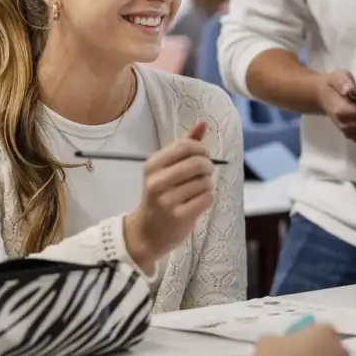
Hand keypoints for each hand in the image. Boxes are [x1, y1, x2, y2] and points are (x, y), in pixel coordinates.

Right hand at [124, 121, 214, 272]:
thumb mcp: (166, 168)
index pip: (186, 146)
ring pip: (205, 181)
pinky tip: (197, 202)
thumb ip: (185, 145)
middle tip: (203, 174)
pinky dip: (207, 198)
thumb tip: (203, 122)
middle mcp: (157, 181)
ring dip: (207, 185)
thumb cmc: (160, 196)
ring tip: (196, 191)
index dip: (201, 150)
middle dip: (207, 167)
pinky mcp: (179, 216)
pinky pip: (207, 197)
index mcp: (152, 164)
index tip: (202, 157)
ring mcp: (167, 200)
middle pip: (198, 162)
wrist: (147, 232)